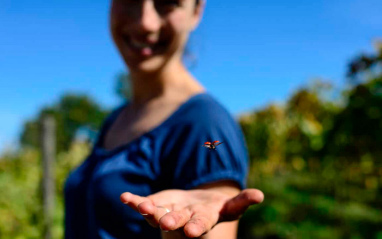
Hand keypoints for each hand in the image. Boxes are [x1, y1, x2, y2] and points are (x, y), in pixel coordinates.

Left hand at [120, 186, 263, 237]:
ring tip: (141, 206)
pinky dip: (134, 201)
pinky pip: (144, 204)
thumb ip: (242, 201)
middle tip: (164, 223)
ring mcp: (167, 213)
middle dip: (171, 221)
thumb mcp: (229, 206)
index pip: (200, 224)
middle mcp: (183, 220)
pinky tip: (125, 197)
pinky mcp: (156, 205)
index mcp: (202, 220)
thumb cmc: (214, 209)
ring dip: (149, 210)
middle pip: (177, 220)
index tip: (190, 231)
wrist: (193, 211)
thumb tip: (260, 195)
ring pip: (157, 213)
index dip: (195, 227)